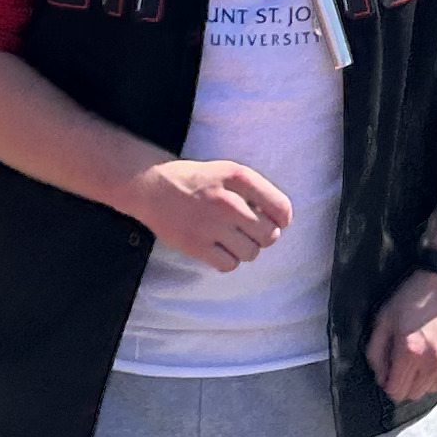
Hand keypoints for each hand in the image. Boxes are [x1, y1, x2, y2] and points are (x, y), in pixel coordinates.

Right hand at [137, 157, 293, 269]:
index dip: (283, 219)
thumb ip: (255, 191)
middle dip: (264, 236)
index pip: (281, 208)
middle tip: (250, 231)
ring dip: (246, 249)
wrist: (153, 186)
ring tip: (233, 239)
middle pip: (268, 234)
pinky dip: (229, 260)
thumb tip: (279, 221)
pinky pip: (229, 265)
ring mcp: (210, 224)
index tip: (277, 222)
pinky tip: (220, 248)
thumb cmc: (197, 180)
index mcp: (238, 177)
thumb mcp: (228, 171)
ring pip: (250, 253)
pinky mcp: (195, 245)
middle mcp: (227, 201)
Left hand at [365, 268, 436, 401]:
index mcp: (410, 352)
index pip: (396, 392)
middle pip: (415, 394)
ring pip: (434, 387)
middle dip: (406, 382)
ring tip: (426, 351)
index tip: (391, 372)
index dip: (389, 384)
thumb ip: (375, 352)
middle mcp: (434, 361)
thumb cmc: (416, 295)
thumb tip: (380, 377)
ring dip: (426, 376)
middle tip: (407, 360)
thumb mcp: (384, 318)